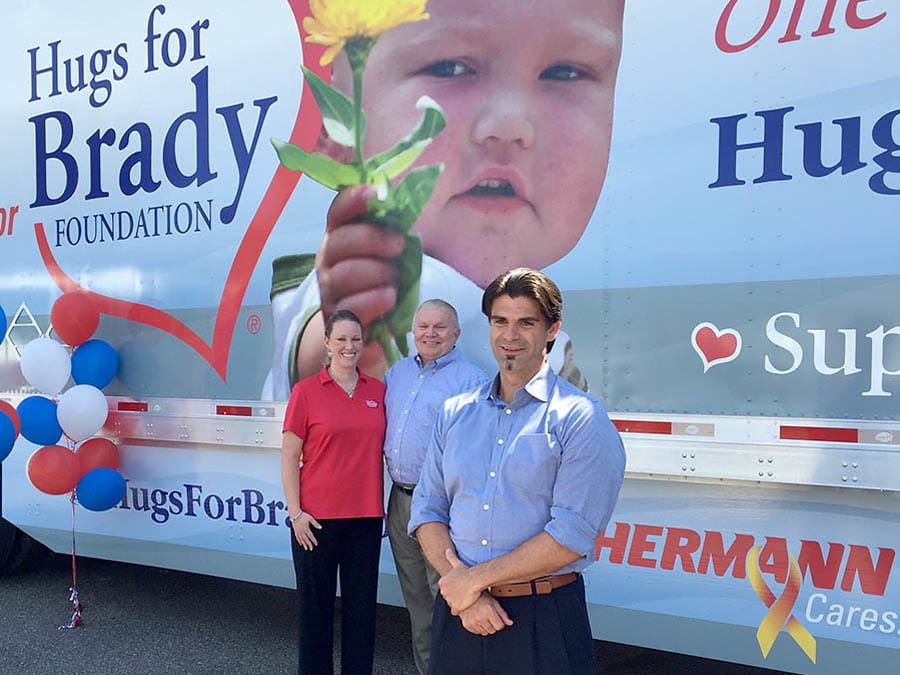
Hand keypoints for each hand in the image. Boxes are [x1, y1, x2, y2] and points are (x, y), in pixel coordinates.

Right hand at [291, 512, 322, 550]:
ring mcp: (298, 532)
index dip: (314, 541)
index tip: (316, 544)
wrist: (295, 514)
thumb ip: (315, 524)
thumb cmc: (303, 516)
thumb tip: (320, 528)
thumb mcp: (311, 519)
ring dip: (304, 544)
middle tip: (311, 549)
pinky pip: (297, 538)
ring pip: (301, 540)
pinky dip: (299, 541)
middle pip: (306, 539)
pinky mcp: (295, 531)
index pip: (311, 536)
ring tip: (306, 549)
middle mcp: (302, 531)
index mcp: (306, 528)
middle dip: (309, 544)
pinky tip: (301, 544)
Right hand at [317, 184, 404, 328]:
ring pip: (343, 274)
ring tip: (395, 280)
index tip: (376, 194)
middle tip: (399, 245)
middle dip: (372, 239)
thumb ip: (392, 230)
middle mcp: (328, 260)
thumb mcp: (388, 253)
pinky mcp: (335, 320)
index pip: (338, 212)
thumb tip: (407, 202)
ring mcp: (328, 290)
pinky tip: (389, 297)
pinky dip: (372, 301)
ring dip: (376, 273)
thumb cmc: (382, 280)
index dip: (354, 200)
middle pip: (339, 241)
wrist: (368, 327)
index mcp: (340, 236)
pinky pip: (349, 308)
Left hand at [439, 548, 481, 615]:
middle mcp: (443, 592)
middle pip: (449, 596)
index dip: (454, 588)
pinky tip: (465, 604)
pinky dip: (460, 609)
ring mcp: (449, 600)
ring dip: (458, 602)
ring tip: (466, 597)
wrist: (475, 580)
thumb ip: (450, 557)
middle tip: (464, 592)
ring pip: (452, 603)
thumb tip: (446, 549)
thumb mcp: (457, 563)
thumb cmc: (467, 572)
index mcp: (442, 583)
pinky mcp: (455, 607)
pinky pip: (455, 611)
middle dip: (455, 595)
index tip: (460, 586)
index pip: (446, 588)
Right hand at [458, 593, 513, 635]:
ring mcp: (473, 622)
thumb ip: (503, 614)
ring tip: (482, 617)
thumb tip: (510, 623)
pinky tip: (477, 619)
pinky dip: (478, 628)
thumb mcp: (494, 602)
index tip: (497, 619)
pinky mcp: (467, 625)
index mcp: (488, 611)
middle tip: (489, 617)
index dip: (500, 623)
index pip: (499, 627)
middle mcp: (480, 618)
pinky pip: (477, 632)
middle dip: (493, 625)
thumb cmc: (480, 597)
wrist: (465, 595)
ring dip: (485, 627)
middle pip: (492, 631)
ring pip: (485, 633)